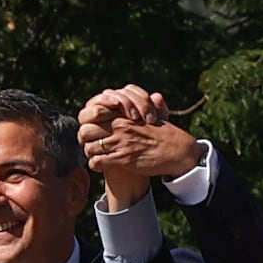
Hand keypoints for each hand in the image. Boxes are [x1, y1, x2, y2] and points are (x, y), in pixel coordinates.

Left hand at [78, 86, 199, 211]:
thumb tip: (156, 96)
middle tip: (89, 143)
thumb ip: (150, 105)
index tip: (92, 129)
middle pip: (86, 129)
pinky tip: (100, 166)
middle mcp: (119, 127)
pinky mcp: (122, 159)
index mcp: (124, 115)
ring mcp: (119, 143)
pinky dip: (94, 165)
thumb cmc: (168, 134)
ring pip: (89, 147)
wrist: (178, 151)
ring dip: (89, 153)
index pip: (94, 113)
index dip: (89, 122)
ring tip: (94, 156)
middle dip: (84, 138)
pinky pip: (97, 162)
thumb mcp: (158, 114)